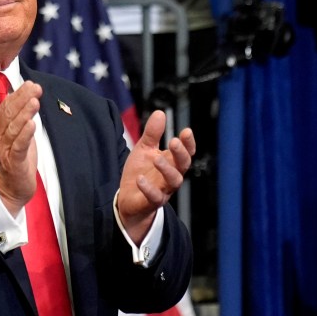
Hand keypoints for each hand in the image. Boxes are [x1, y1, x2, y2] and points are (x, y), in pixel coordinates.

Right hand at [0, 80, 41, 216]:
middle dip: (23, 99)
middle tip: (35, 88)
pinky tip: (32, 124)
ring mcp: (5, 150)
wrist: (10, 188)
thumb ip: (19, 117)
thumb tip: (26, 95)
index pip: (6, 107)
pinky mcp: (13, 163)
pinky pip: (18, 147)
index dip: (17, 95)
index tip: (30, 84)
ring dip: (24, 114)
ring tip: (34, 102)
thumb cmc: (16, 159)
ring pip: (14, 129)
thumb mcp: (17, 134)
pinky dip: (25, 135)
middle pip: (9, 115)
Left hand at [116, 110, 195, 243]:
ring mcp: (163, 190)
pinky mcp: (151, 202)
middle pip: (182, 166)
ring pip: (173, 182)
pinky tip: (140, 179)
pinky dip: (148, 188)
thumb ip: (152, 134)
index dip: (188, 144)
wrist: (128, 199)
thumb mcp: (144, 149)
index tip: (186, 131)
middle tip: (174, 141)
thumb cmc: (140, 172)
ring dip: (167, 169)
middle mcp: (171, 176)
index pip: (186, 153)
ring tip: (156, 158)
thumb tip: (160, 113)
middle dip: (180, 154)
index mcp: (171, 163)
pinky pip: (154, 197)